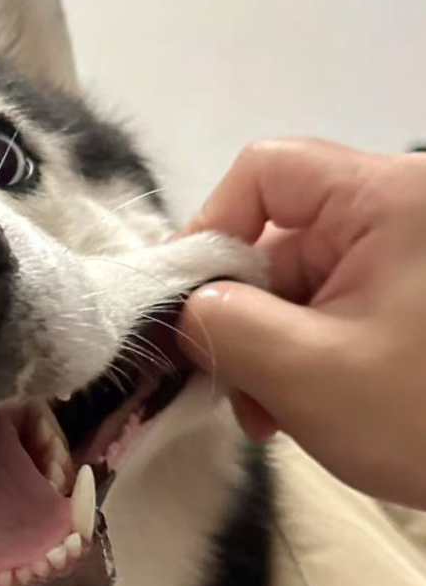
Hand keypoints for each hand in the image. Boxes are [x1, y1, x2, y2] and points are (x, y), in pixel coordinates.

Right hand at [177, 138, 425, 507]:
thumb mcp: (307, 372)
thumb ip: (222, 326)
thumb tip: (182, 308)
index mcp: (388, 199)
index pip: (268, 170)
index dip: (212, 226)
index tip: (188, 302)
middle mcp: (400, 214)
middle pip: (277, 237)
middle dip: (239, 314)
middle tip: (228, 385)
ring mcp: (407, 261)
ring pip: (297, 284)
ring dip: (266, 349)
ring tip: (268, 415)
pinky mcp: (411, 301)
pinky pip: (329, 310)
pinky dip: (300, 358)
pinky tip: (296, 408)